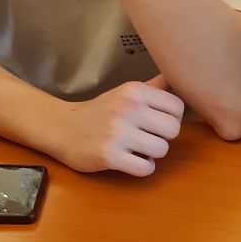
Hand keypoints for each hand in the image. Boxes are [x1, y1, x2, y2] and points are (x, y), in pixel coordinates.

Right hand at [52, 79, 184, 175]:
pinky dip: (142, 168)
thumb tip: (178, 73)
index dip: (172, 118)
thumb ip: (153, 86)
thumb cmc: (100, 111)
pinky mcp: (109, 155)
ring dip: (152, 154)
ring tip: (137, 149)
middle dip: (164, 137)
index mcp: (134, 90)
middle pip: (173, 130)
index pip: (177, 107)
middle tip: (148, 137)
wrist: (62, 128)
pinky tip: (131, 161)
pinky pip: (145, 168)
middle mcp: (127, 108)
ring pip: (162, 150)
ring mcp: (118, 132)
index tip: (157, 123)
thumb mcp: (125, 92)